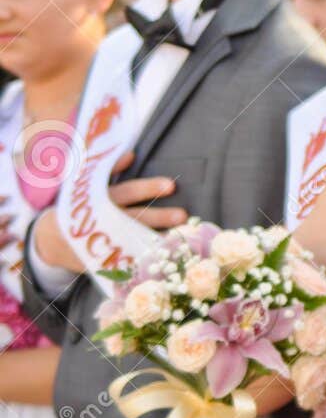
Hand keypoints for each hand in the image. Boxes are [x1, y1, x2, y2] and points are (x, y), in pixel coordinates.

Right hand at [33, 152, 186, 271]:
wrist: (49, 243)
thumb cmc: (76, 208)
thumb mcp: (84, 187)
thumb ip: (108, 171)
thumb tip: (131, 154)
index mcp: (96, 202)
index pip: (125, 192)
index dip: (147, 188)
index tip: (171, 186)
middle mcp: (100, 223)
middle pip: (132, 218)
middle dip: (158, 217)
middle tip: (183, 215)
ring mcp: (101, 244)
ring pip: (132, 241)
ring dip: (156, 239)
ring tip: (180, 237)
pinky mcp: (102, 262)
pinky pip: (126, 262)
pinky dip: (142, 260)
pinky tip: (163, 258)